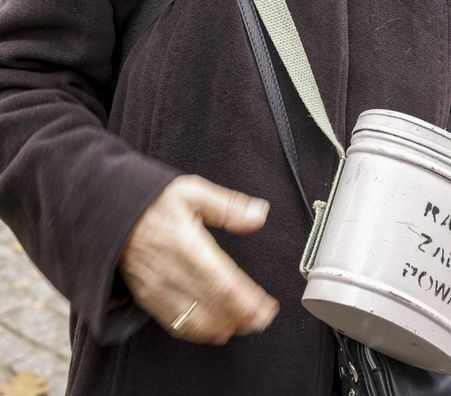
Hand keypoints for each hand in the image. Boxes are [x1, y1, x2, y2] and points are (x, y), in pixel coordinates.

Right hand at [119, 174, 279, 343]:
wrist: (110, 215)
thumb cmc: (152, 202)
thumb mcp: (192, 192)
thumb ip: (228, 206)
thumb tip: (259, 214)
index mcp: (186, 244)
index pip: (222, 282)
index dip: (247, 300)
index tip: (267, 306)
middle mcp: (172, 271)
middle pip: (214, 305)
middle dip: (243, 317)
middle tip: (264, 319)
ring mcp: (158, 289)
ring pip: (196, 320)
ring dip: (224, 327)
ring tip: (246, 325)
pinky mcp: (148, 298)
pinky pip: (176, 324)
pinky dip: (199, 332)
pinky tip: (215, 329)